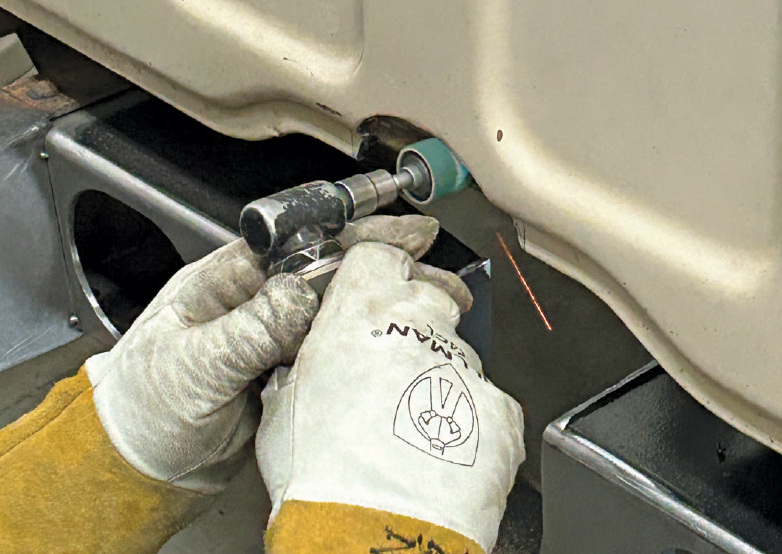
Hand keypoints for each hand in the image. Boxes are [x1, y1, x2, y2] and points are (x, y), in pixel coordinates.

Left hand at [84, 214, 446, 492]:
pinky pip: (329, 349)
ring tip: (432, 306)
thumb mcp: (192, 364)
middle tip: (436, 269)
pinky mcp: (281, 369)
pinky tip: (395, 344)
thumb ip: (247, 329)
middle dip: (386, 266)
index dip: (354, 236)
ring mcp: (269, 334)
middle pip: (330, 271)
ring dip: (383, 305)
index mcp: (224, 279)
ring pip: (336, 309)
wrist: (134, 463)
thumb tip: (299, 293)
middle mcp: (252, 299)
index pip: (300, 244)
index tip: (399, 235)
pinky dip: (365, 343)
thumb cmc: (140, 404)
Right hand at [257, 234, 524, 552]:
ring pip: (457, 352)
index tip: (380, 283)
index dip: (379, 270)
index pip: (379, 256)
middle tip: (396, 359)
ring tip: (410, 425)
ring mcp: (463, 366)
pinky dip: (471, 420)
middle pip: (429, 295)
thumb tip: (307, 368)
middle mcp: (418, 325)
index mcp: (360, 312)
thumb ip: (306, 364)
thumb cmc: (319, 474)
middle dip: (417, 318)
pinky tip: (442, 451)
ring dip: (438, 375)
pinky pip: (487, 401)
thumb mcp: (284, 403)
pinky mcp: (498, 409)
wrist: (369, 533)